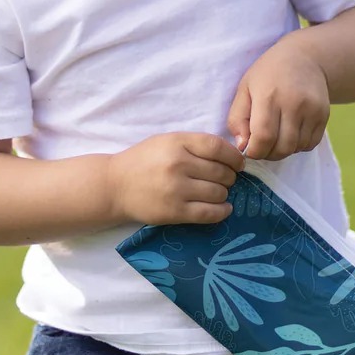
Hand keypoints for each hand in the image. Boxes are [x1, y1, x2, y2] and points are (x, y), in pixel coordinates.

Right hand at [107, 132, 244, 226]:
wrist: (115, 185)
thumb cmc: (144, 160)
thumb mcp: (167, 141)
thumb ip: (195, 145)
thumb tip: (230, 156)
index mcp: (177, 143)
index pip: (218, 147)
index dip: (234, 157)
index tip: (239, 164)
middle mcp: (178, 164)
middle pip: (221, 172)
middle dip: (230, 177)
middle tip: (225, 180)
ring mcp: (177, 189)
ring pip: (218, 193)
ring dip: (224, 194)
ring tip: (217, 193)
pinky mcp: (175, 211)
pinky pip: (209, 213)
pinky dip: (222, 211)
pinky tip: (223, 208)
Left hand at [226, 38, 330, 160]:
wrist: (304, 57)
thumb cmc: (268, 74)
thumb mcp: (244, 89)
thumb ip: (237, 119)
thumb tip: (242, 146)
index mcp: (269, 96)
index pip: (263, 137)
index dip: (254, 151)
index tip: (249, 148)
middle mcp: (293, 103)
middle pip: (282, 147)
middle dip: (268, 154)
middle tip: (262, 145)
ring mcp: (312, 110)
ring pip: (297, 148)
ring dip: (283, 150)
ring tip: (276, 137)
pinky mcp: (324, 115)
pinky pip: (310, 144)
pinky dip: (298, 146)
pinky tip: (290, 132)